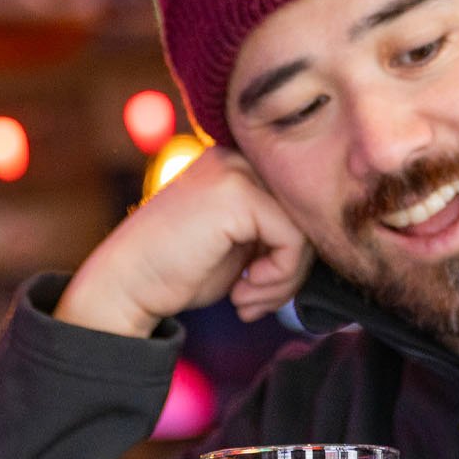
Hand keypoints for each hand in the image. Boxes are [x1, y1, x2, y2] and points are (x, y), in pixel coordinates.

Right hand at [56, 147, 312, 337]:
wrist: (124, 287)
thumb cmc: (178, 273)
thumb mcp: (239, 246)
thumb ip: (276, 232)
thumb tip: (333, 237)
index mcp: (237, 163)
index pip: (298, 203)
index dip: (292, 254)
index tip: (261, 291)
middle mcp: (236, 155)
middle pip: (307, 212)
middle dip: (292, 269)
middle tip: (256, 302)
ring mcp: (234, 168)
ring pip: (305, 226)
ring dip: (285, 279)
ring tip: (248, 301)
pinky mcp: (235, 192)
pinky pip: (292, 238)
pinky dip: (279, 277)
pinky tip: (243, 294)